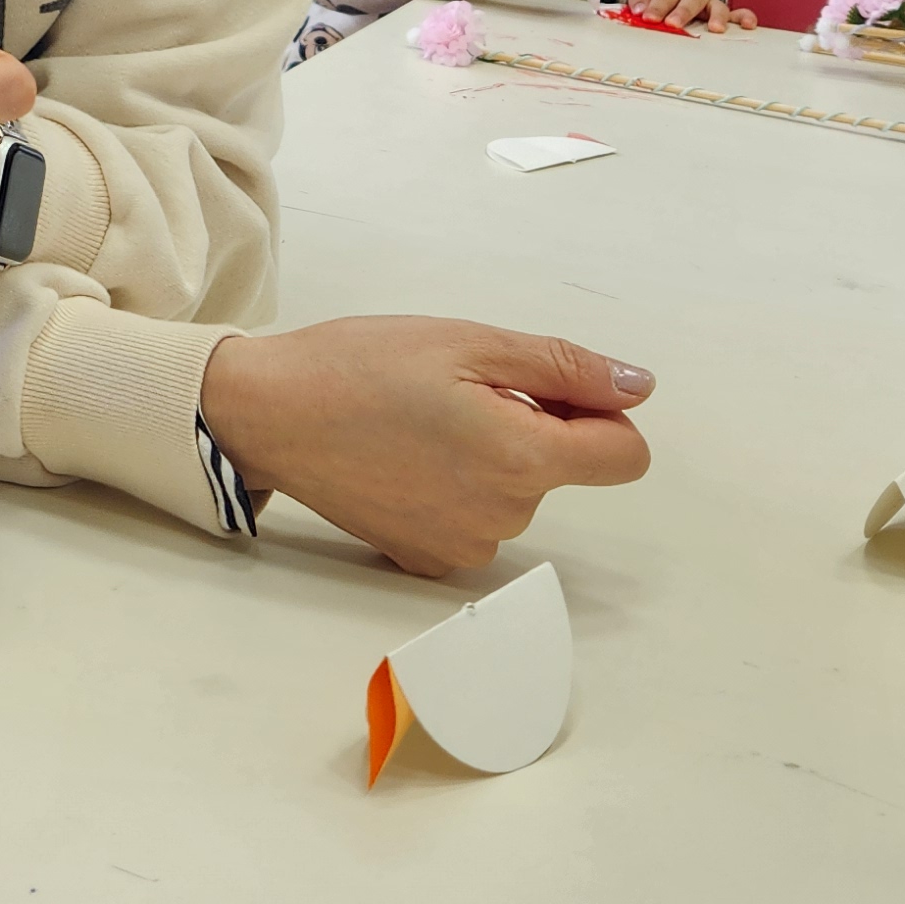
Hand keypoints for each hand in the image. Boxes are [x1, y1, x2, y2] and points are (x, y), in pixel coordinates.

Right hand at [199, 320, 654, 576]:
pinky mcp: (426, 560)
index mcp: (522, 458)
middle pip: (561, 469)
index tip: (546, 387)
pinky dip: (453, 490)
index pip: (625, 456)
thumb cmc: (358, 367)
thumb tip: (637, 387)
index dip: (599, 411)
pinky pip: (473, 522)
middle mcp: (503, 517)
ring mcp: (463, 547)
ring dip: (488, 458)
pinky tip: (402, 459)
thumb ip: (564, 367)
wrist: (267, 414)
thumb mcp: (467, 342)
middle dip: (529, 427)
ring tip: (418, 423)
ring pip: (514, 494)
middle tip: (453, 392)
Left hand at [625, 0, 751, 31]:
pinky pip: (737, 13)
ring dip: (716, 16)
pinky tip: (748, 25)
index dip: (656, 5)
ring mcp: (710, 2)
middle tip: (674, 23)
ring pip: (716, 5)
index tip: (649, 18)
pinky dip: (744, 17)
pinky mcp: (723, 12)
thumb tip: (638, 11)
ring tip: (715, 28)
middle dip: (683, 11)